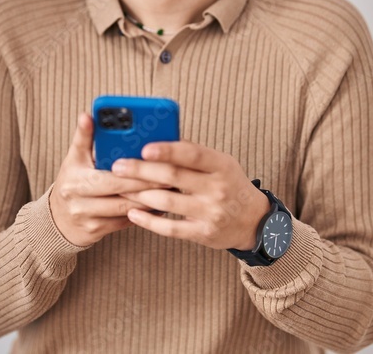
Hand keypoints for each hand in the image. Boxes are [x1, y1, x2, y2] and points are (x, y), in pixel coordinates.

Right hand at [49, 112, 165, 246]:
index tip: (155, 163)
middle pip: (122, 195)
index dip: (135, 172)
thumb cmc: (71, 182)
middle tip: (172, 175)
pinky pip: (126, 223)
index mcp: (76, 180)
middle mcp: (80, 202)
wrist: (56, 219)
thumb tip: (88, 115)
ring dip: (150, 200)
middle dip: (149, 185)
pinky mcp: (97, 232)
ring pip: (127, 211)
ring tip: (171, 189)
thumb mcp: (74, 158)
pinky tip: (160, 205)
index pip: (111, 177)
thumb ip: (84, 136)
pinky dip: (144, 213)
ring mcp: (89, 219)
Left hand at [112, 140, 270, 250]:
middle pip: (173, 176)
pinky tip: (133, 213)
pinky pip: (170, 228)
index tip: (144, 148)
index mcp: (221, 165)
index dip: (168, 150)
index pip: (193, 153)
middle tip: (118, 166)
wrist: (254, 221)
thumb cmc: (230, 184)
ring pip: (167, 201)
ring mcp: (210, 212)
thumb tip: (159, 138)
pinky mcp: (202, 233)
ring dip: (139, 194)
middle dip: (141, 170)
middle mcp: (217, 188)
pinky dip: (148, 221)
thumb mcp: (221, 163)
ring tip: (120, 188)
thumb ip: (193, 153)